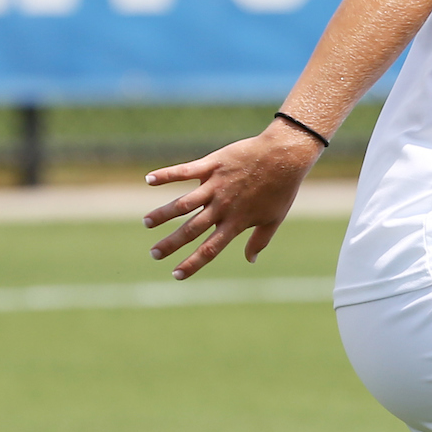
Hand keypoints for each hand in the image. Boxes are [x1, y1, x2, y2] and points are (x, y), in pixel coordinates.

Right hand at [142, 120, 323, 278]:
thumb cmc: (281, 189)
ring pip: (183, 203)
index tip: (176, 275)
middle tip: (153, 254)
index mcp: (236, 222)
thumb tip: (251, 260)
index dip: (192, 263)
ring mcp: (215, 185)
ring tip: (147, 223)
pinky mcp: (212, 165)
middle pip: (191, 229)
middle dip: (170, 243)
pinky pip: (184, 171)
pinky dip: (166, 175)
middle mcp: (222, 206)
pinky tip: (149, 179)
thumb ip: (259, 240)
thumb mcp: (274, 219)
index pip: (210, 249)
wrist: (284, 155)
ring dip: (163, 214)